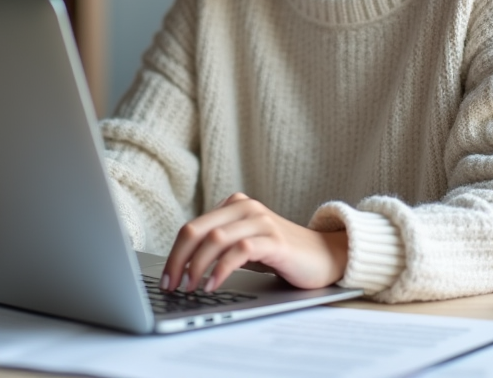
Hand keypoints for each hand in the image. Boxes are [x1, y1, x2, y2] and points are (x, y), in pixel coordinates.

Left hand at [161, 193, 348, 292]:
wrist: (326, 256)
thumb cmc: (282, 254)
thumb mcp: (245, 246)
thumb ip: (221, 246)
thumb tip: (183, 269)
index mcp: (234, 205)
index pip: (193, 227)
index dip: (174, 253)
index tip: (166, 278)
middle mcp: (246, 208)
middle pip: (197, 230)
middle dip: (178, 260)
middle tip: (171, 285)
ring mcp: (261, 222)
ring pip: (215, 239)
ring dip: (196, 266)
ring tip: (190, 287)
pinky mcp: (275, 240)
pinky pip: (240, 251)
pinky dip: (222, 270)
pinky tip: (214, 285)